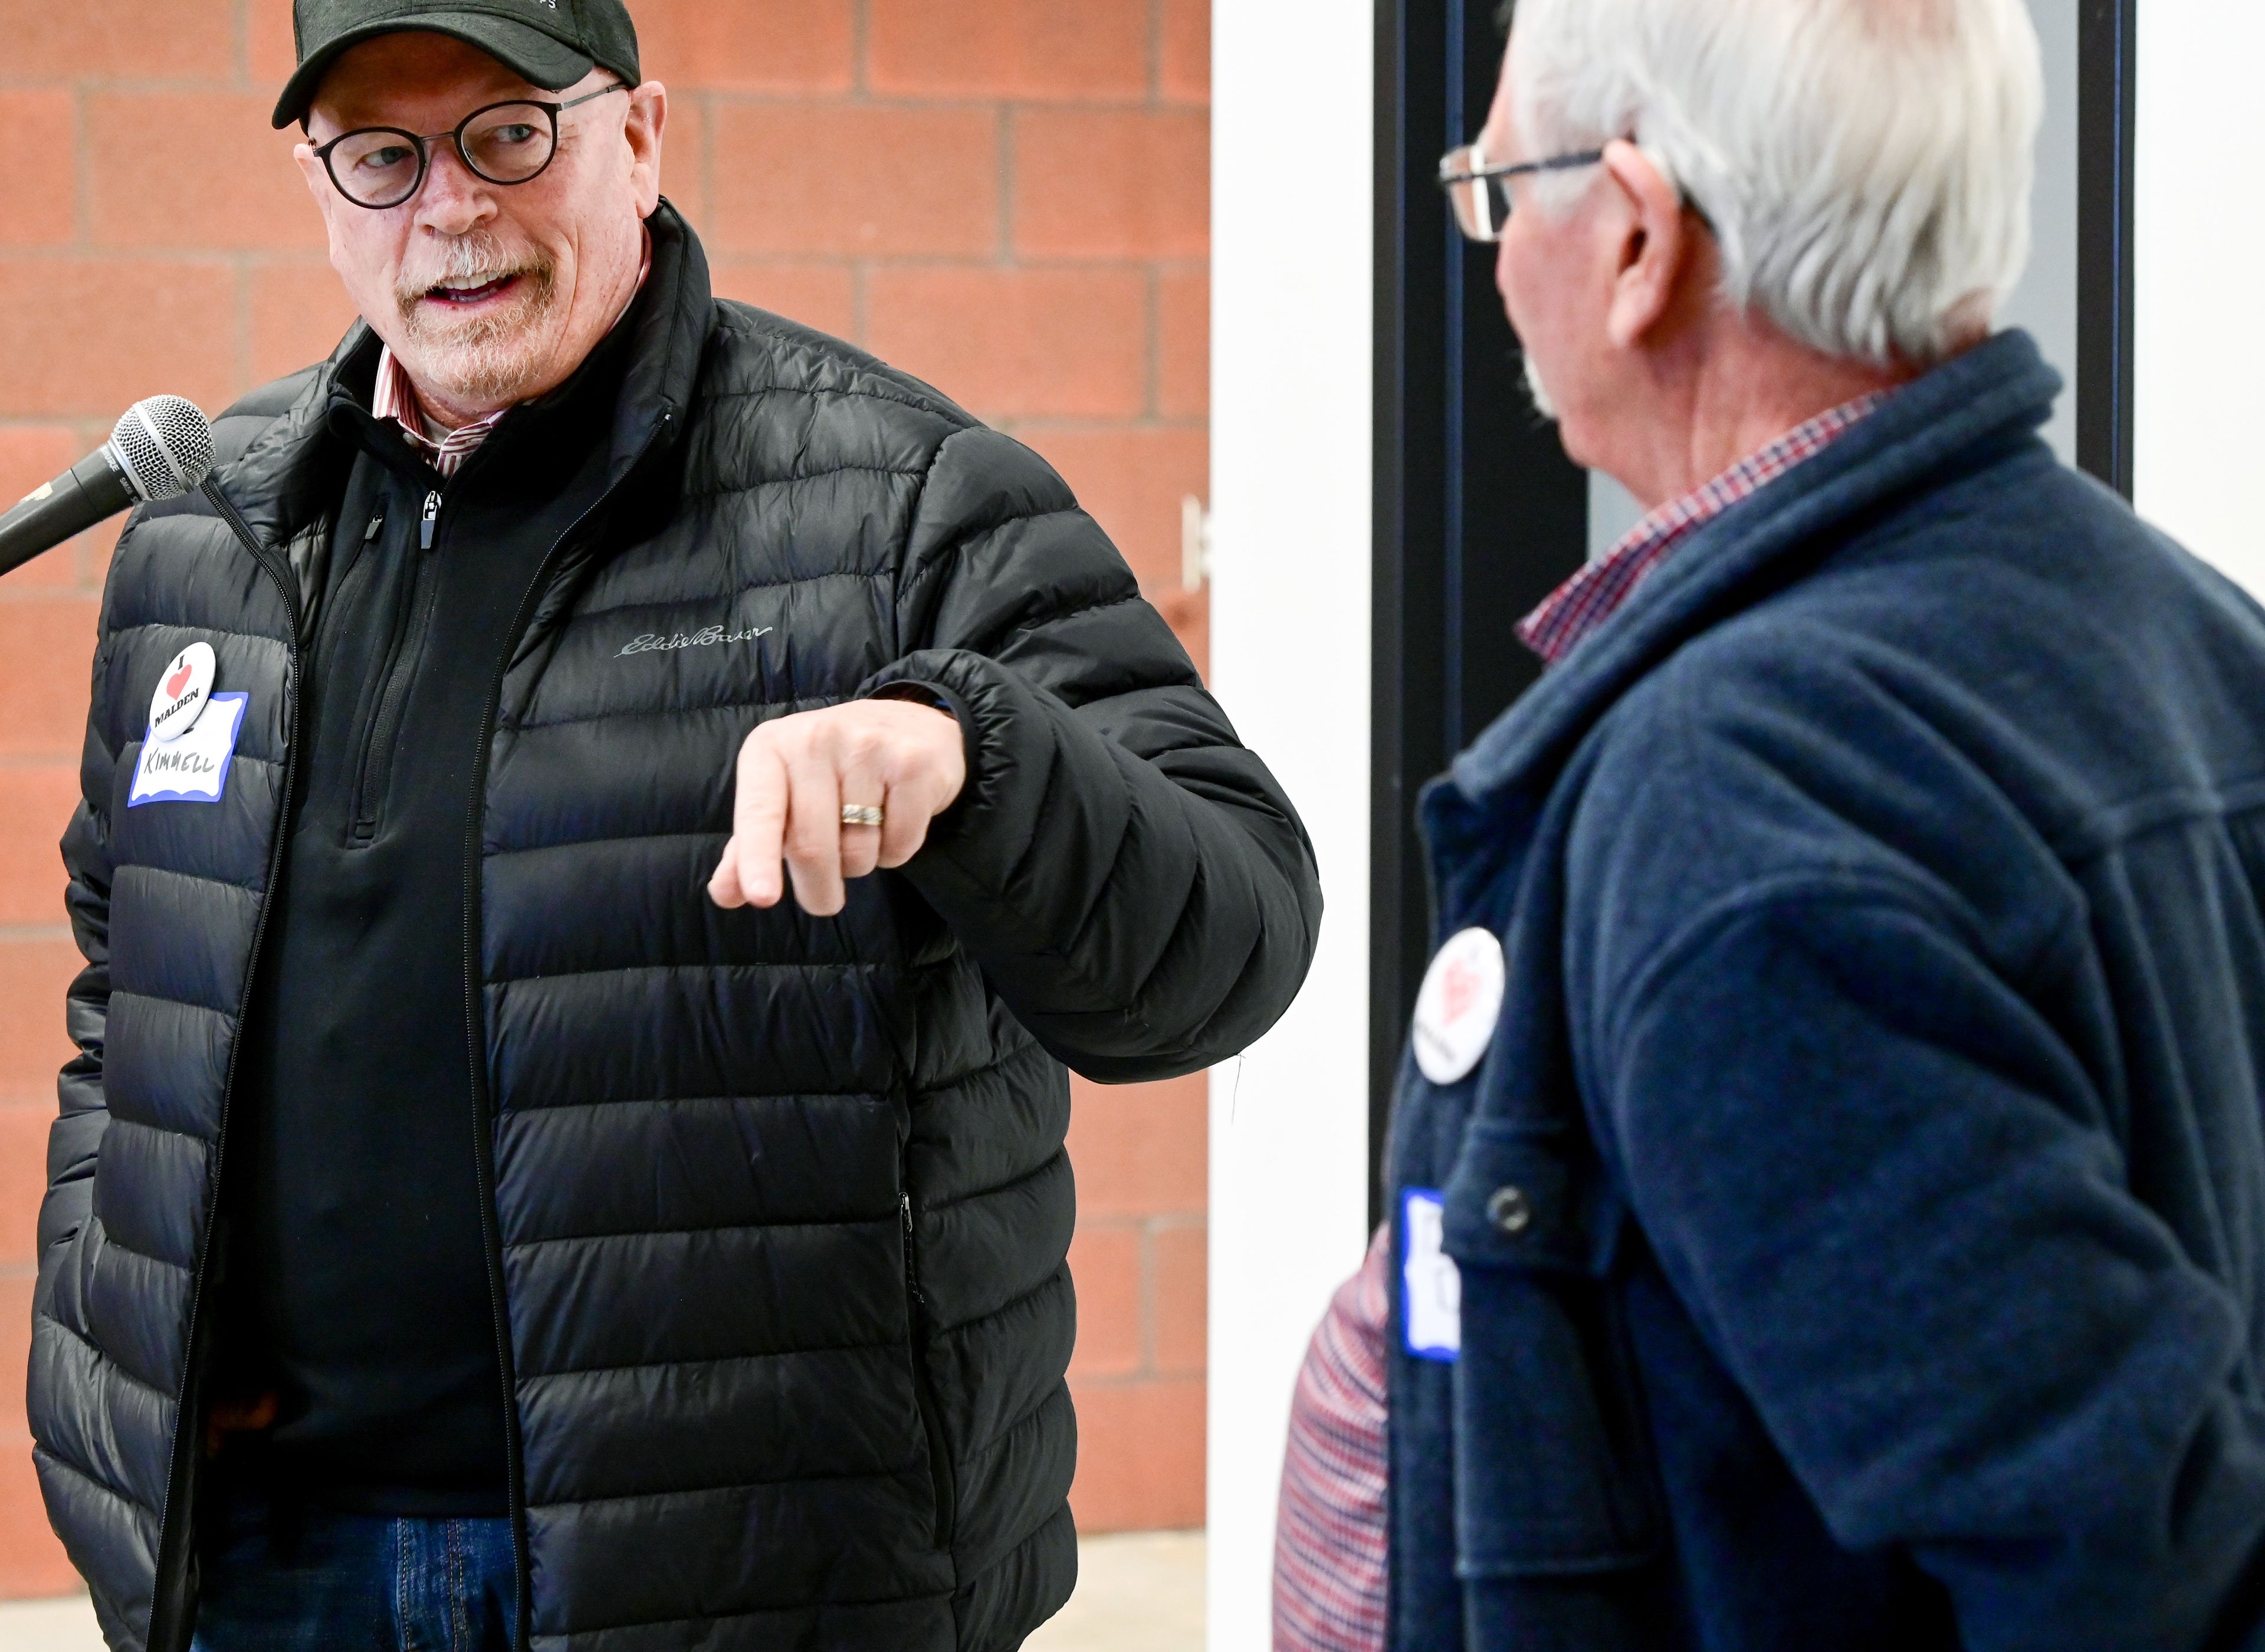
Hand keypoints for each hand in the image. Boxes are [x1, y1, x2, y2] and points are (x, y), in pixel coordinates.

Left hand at [708, 698, 966, 915]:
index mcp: (770, 747)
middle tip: (824, 902)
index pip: (761, 811)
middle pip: (812, 846)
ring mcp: (867, 747)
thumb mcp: (783, 795)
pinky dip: (896, 853)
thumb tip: (725, 895)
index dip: (758, 857)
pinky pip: (900, 844)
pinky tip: (894, 823)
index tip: (762, 897)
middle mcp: (815, 739)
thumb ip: (751, 846)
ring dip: (861, 865)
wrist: (911, 727)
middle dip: (818, 890)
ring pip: (859, 851)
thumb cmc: (832, 771)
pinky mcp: (913, 765)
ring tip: (864, 834)